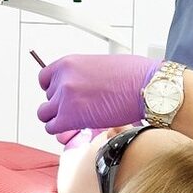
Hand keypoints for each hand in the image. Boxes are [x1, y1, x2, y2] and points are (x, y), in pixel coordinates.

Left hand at [36, 54, 160, 135]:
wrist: (147, 87)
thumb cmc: (133, 75)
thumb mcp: (99, 65)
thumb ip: (82, 75)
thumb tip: (77, 88)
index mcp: (68, 63)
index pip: (44, 78)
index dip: (54, 88)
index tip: (63, 95)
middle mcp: (63, 79)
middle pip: (48, 97)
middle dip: (61, 104)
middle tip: (79, 108)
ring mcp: (64, 98)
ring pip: (45, 114)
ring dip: (58, 118)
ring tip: (77, 119)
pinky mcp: (69, 117)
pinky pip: (52, 128)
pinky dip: (62, 130)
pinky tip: (77, 127)